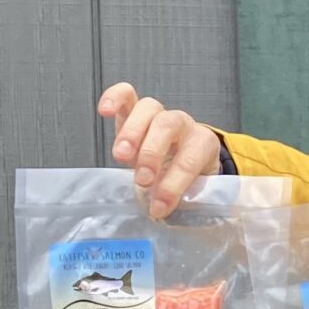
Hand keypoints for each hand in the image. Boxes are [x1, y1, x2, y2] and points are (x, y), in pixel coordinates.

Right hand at [98, 82, 222, 219]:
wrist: (177, 168)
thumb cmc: (184, 182)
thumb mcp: (188, 196)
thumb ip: (181, 203)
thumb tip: (161, 213)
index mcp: (203, 145)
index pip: (191, 158)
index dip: (175, 183)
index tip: (159, 206)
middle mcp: (183, 125)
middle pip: (169, 125)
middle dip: (153, 154)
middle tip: (142, 180)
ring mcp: (158, 115)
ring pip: (148, 108)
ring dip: (132, 133)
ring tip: (121, 157)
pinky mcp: (134, 111)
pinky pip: (126, 94)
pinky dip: (115, 98)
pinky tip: (104, 111)